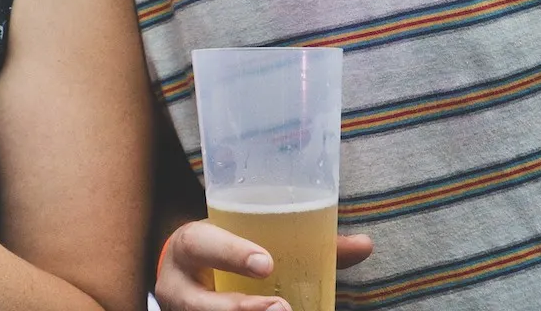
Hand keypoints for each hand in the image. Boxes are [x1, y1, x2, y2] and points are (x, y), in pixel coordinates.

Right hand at [155, 220, 372, 310]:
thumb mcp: (246, 236)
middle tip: (282, 308)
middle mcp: (176, 286)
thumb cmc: (225, 250)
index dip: (231, 253)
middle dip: (238, 309)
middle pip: (197, 303)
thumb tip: (365, 245)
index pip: (201, 244)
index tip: (268, 264)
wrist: (184, 274)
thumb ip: (302, 240)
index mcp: (188, 246)